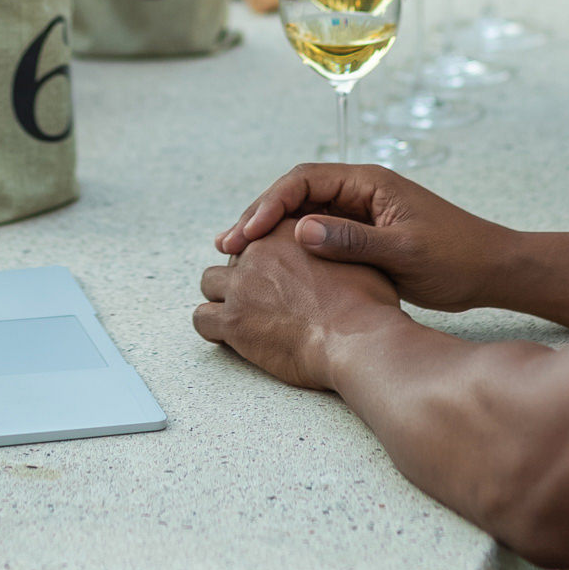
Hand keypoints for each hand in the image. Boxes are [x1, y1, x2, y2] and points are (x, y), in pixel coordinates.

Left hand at [194, 219, 401, 387]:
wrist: (357, 338)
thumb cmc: (366, 303)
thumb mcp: (356, 258)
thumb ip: (335, 246)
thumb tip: (334, 246)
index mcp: (286, 232)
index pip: (259, 234)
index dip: (264, 255)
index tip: (270, 271)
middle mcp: (258, 252)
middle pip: (233, 255)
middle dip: (242, 274)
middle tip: (259, 295)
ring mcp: (241, 287)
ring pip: (209, 282)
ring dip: (221, 296)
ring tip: (238, 312)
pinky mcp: (233, 322)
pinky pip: (202, 318)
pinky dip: (211, 325)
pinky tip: (226, 334)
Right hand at [214, 163, 518, 314]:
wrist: (492, 270)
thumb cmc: (457, 257)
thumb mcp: (403, 250)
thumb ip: (352, 240)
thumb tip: (299, 231)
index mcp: (368, 181)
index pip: (304, 180)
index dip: (269, 203)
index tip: (246, 233)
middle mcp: (359, 190)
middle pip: (295, 193)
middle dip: (259, 216)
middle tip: (227, 244)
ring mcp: (360, 211)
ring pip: (301, 213)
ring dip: (270, 232)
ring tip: (238, 256)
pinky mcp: (363, 235)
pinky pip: (316, 233)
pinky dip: (290, 247)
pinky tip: (272, 268)